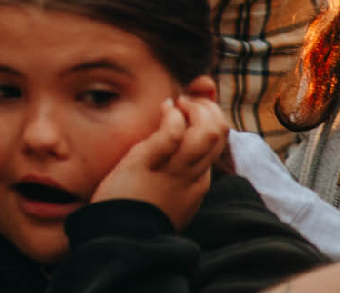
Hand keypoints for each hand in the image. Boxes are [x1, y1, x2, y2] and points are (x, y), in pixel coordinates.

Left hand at [91, 94, 225, 230]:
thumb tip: (177, 140)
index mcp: (198, 180)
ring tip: (176, 104)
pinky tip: (164, 108)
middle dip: (206, 107)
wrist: (120, 237)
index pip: (218, 141)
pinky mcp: (149, 163)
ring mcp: (175, 170)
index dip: (208, 116)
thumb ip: (173, 168)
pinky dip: (172, 116)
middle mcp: (193, 174)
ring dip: (195, 109)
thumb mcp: (165, 190)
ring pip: (208, 132)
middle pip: (219, 132)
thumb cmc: (136, 210)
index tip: (187, 106)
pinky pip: (173, 134)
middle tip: (183, 101)